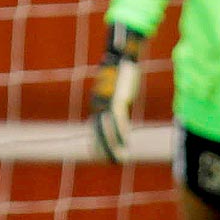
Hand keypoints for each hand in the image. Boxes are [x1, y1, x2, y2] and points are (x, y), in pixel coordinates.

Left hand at [88, 22, 147, 162]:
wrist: (119, 56)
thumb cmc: (118, 70)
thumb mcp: (114, 87)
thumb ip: (114, 97)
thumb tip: (117, 101)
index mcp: (98, 104)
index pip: (94, 128)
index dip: (95, 142)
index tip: (97, 155)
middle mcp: (99, 106)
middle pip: (98, 132)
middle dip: (103, 149)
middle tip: (109, 162)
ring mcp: (107, 104)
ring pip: (108, 130)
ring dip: (114, 146)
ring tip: (120, 159)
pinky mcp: (117, 100)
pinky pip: (118, 121)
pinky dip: (121, 134)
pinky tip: (125, 144)